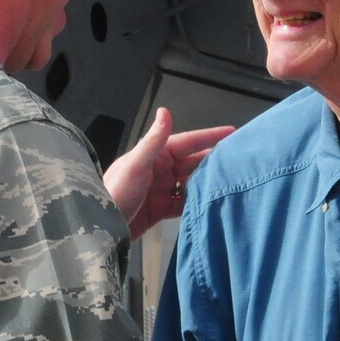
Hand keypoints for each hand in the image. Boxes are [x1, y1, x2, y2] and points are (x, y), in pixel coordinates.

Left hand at [103, 107, 234, 238]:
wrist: (99, 229)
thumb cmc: (114, 194)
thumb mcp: (135, 166)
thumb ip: (153, 141)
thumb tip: (165, 111)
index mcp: (154, 155)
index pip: (188, 141)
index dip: (210, 136)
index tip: (233, 132)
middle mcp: (159, 169)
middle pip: (192, 162)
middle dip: (214, 160)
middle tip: (240, 161)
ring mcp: (160, 189)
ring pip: (190, 182)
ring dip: (207, 182)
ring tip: (231, 183)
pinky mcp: (160, 209)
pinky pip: (183, 203)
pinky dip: (196, 203)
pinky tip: (211, 204)